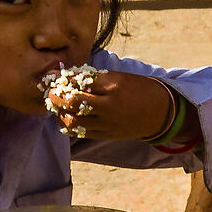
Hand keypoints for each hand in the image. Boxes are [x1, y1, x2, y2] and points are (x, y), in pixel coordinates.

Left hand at [43, 66, 195, 145]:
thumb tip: (68, 77)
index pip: (79, 81)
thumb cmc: (139, 89)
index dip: (63, 80)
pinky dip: (69, 126)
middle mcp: (109, 105)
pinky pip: (82, 132)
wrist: (161, 113)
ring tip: (57, 107)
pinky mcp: (107, 134)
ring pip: (73, 120)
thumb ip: (95, 79)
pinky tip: (66, 119)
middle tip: (50, 92)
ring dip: (60, 113)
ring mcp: (108, 122)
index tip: (55, 78)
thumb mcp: (119, 77)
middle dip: (56, 97)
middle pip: (72, 102)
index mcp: (113, 85)